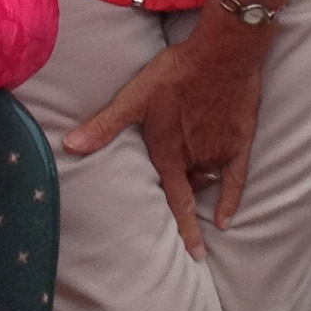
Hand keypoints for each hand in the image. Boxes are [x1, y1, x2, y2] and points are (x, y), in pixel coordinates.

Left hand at [63, 23, 268, 259]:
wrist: (221, 55)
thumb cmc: (175, 73)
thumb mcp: (133, 97)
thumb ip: (105, 126)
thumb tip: (70, 146)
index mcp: (168, 153)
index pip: (175, 201)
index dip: (183, 229)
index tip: (191, 255)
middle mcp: (195, 159)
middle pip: (189, 187)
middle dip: (183, 196)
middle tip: (177, 204)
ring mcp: (219, 152)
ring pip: (208, 180)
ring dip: (200, 188)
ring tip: (192, 192)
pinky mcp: (240, 142)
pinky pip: (238, 179)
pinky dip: (232, 199)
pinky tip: (227, 218)